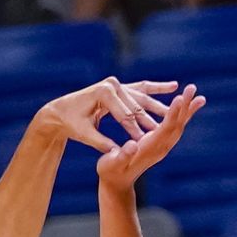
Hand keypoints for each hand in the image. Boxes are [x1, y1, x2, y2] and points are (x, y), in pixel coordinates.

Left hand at [37, 78, 176, 153]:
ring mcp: (118, 83)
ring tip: (174, 116)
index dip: (134, 131)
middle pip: (135, 107)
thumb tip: (116, 153)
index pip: (123, 115)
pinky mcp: (121, 87)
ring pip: (142, 98)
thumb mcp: (85, 134)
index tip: (145, 144)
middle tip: (163, 135)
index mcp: (103, 92)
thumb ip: (101, 142)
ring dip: (157, 109)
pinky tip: (174, 86)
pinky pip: (142, 88)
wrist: (62, 110)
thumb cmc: (72, 123)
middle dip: (148, 123)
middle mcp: (112, 84)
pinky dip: (158, 88)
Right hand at [97, 84, 204, 189]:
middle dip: (185, 106)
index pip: (165, 129)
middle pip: (176, 125)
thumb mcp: (112, 163)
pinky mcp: (161, 145)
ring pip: (179, 126)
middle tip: (193, 88)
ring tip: (198, 96)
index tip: (179, 98)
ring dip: (188, 110)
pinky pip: (174, 128)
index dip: (172, 113)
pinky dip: (182, 116)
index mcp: (149, 148)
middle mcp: (160, 148)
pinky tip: (186, 107)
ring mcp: (162, 147)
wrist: (118, 183)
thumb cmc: (111, 171)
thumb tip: (132, 145)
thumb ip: (122, 155)